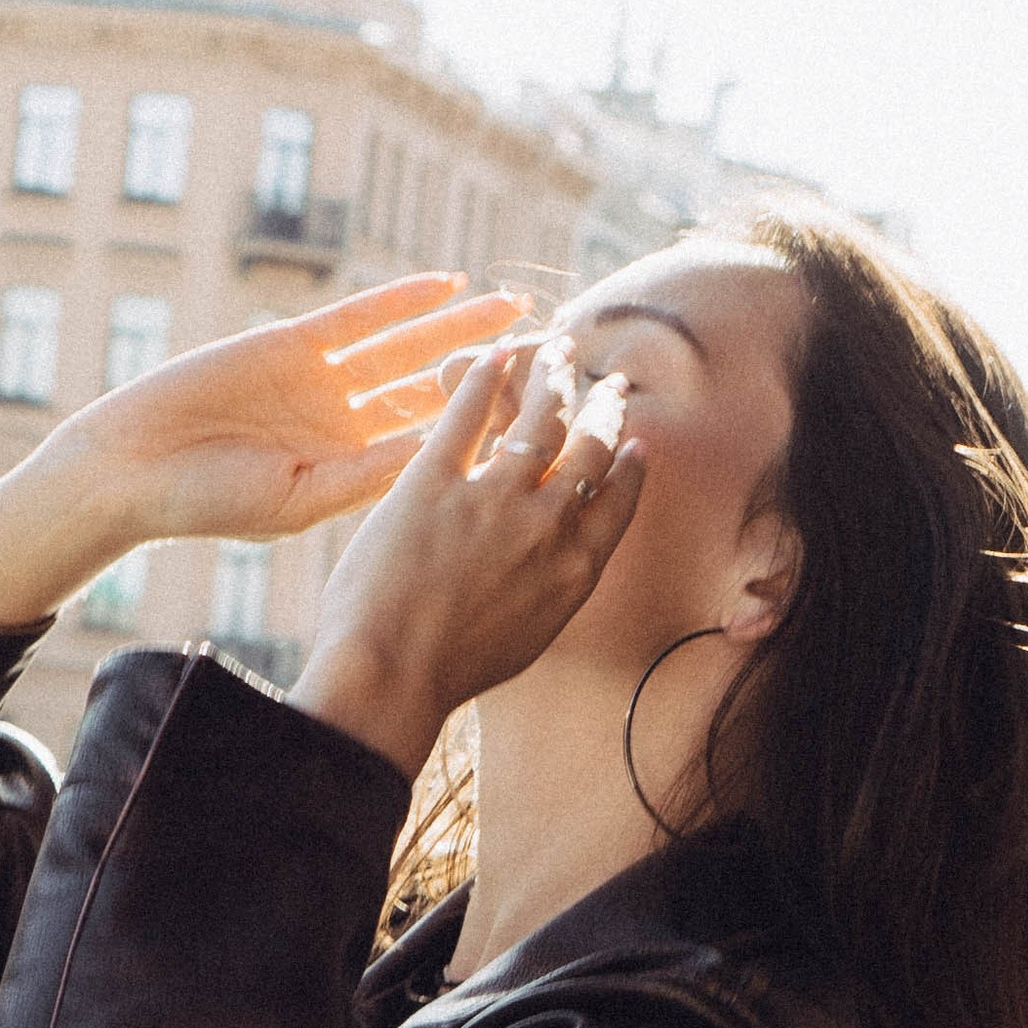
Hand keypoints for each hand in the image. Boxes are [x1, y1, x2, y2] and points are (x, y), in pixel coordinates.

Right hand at [79, 273, 529, 546]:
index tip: (546, 425)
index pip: (436, 452)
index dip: (488, 435)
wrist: (130, 470)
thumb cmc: (205, 504)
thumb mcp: (298, 500)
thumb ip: (367, 477)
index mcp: (353, 476)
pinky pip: (359, 317)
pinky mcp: (292, 344)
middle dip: (491, 376)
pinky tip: (447, 283)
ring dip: (460, 330)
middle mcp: (346, 426)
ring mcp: (322, 383)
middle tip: (555, 357)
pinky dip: (401, 300)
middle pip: (435, 394)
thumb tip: (442, 459)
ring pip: (407, 350)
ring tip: (518, 309)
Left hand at [289, 332, 646, 778]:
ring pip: (540, 419)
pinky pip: (468, 413)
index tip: (634, 443)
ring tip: (557, 352)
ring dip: (554, 378)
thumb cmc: (450, 673)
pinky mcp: (434, 480)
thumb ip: (550, 590)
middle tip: (608, 383)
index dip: (629, 466)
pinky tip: (494, 354)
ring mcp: (493, 497)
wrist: (392, 676)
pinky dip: (484, 377)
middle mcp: (547, 525)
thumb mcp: (526, 637)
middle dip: (604, 408)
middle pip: (590, 448)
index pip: (618, 502)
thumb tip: (553, 568)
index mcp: (574, 569)